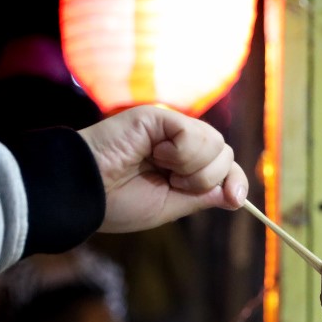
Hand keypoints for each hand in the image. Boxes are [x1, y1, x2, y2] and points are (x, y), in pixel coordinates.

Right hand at [79, 105, 246, 233]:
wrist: (84, 193)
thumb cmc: (118, 202)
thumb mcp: (171, 206)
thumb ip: (203, 196)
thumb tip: (237, 195)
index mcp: (181, 164)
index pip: (225, 165)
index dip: (235, 180)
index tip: (235, 199)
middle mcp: (178, 142)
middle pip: (225, 154)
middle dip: (206, 178)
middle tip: (172, 183)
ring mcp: (168, 127)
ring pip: (216, 144)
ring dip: (193, 168)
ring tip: (161, 168)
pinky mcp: (157, 116)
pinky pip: (194, 133)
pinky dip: (181, 153)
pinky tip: (155, 154)